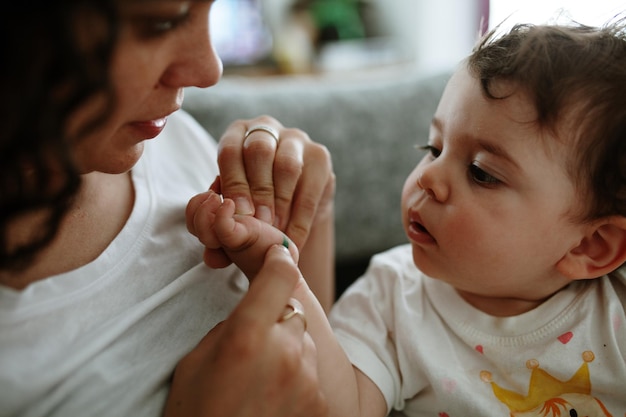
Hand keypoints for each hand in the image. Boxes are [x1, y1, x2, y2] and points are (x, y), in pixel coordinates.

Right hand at [163, 245, 327, 416]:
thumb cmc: (196, 413)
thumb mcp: (198, 361)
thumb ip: (232, 326)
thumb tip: (254, 310)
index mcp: (246, 334)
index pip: (280, 274)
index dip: (278, 260)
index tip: (277, 256)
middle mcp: (283, 351)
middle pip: (293, 311)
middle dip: (277, 320)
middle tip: (256, 348)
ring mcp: (307, 379)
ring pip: (303, 343)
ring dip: (289, 352)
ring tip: (262, 382)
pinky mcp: (321, 403)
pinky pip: (312, 374)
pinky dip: (298, 380)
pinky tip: (275, 400)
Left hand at [214, 116, 334, 247]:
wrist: (292, 205)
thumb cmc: (254, 205)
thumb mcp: (233, 212)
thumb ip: (220, 232)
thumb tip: (211, 258)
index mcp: (236, 135)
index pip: (230, 151)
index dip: (233, 184)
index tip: (239, 215)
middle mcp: (264, 128)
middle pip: (259, 151)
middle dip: (258, 193)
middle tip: (259, 224)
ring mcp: (294, 139)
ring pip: (286, 165)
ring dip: (280, 203)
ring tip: (276, 232)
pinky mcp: (320, 155)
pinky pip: (311, 186)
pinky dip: (301, 217)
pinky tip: (294, 239)